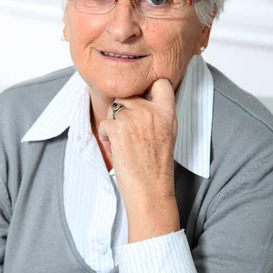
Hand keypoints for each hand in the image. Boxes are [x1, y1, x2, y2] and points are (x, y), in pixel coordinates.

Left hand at [98, 78, 178, 233]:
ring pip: (114, 107)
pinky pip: (105, 123)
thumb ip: (157, 114)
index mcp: (168, 113)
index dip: (148, 87)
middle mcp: (152, 112)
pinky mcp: (118, 128)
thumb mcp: (168, 134)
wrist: (150, 190)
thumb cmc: (156, 166)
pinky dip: (106, 136)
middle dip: (125, 111)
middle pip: (129, 95)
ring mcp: (134, 119)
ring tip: (124, 143)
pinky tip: (117, 149)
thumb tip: (140, 98)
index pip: (160, 83)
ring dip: (114, 123)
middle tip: (130, 133)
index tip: (144, 98)